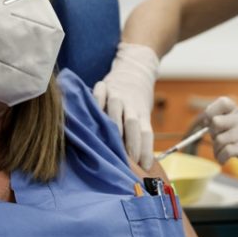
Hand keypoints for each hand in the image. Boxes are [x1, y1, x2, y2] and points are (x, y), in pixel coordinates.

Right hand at [93, 42, 159, 169]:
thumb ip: (138, 134)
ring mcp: (116, 94)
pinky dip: (96, 103)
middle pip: (132, 124)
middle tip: (128, 161)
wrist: (134, 69)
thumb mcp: (142, 115)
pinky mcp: (103, 85)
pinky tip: (90, 115)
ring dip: (113, 127)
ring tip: (109, 143)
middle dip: (130, 143)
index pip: (146, 133)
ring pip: (115, 110)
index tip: (145, 167)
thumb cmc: (137, 100)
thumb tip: (141, 164)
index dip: (146, 150)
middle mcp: (130, 104)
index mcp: (142, 113)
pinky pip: (98, 93)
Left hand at [204, 97, 237, 179]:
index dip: (211, 111)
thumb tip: (204, 122)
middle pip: (215, 122)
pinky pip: (226, 151)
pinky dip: (221, 157)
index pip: (223, 102)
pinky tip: (223, 160)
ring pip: (219, 140)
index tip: (209, 123)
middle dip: (212, 135)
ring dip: (216, 151)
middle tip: (218, 142)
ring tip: (221, 154)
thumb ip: (224, 123)